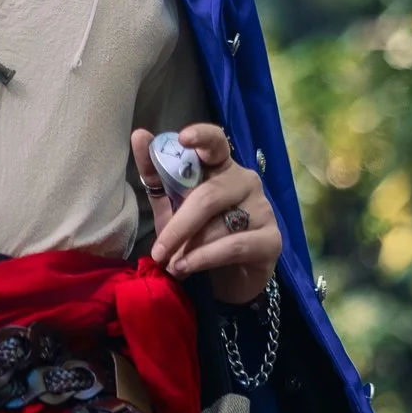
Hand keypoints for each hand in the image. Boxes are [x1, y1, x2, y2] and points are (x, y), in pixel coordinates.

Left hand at [132, 123, 282, 304]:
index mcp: (221, 167)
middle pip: (209, 196)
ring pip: (219, 226)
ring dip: (190, 249)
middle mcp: (246, 181)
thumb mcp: (171, 206)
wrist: (228, 277)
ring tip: (174, 265)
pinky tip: (186, 268)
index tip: (183, 138)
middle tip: (158, 252)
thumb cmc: (197, 235)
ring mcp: (263, 209)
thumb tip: (139, 135)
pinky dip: (204, 259)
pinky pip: (234, 246)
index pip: (216, 143)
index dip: (201, 137)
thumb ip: (156, 174)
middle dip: (178, 227)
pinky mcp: (272, 240)